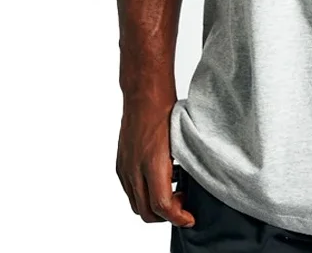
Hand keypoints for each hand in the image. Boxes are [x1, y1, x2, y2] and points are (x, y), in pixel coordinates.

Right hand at [116, 96, 194, 227]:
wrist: (145, 94)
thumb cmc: (166, 110)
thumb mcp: (181, 140)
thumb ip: (183, 166)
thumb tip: (190, 185)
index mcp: (153, 163)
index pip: (162, 205)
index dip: (178, 217)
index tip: (190, 218)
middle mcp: (135, 169)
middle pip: (147, 212)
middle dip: (167, 216)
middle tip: (183, 204)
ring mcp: (125, 167)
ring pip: (136, 204)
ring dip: (154, 206)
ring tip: (173, 192)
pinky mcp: (120, 163)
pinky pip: (130, 190)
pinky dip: (144, 194)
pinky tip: (159, 181)